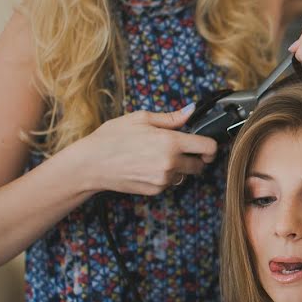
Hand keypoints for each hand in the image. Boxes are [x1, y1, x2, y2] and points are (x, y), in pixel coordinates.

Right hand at [82, 105, 217, 195]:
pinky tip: (147, 167)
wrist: (90, 164)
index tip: (206, 146)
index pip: (208, 148)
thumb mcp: (141, 118)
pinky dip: (164, 177)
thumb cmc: (112, 138)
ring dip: (178, 168)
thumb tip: (191, 111)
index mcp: (170, 142)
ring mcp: (163, 179)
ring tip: (156, 157)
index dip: (211, 146)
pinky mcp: (155, 190)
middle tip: (180, 150)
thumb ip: (171, 118)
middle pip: (200, 165)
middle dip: (195, 158)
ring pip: (184, 175)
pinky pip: (169, 184)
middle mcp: (170, 163)